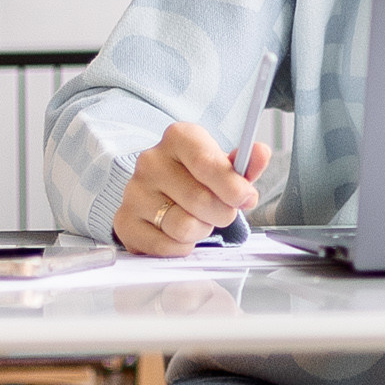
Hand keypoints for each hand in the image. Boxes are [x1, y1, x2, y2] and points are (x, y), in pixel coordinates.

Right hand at [113, 124, 265, 256]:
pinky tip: (181, 235)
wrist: (164, 190)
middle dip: (222, 213)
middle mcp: (151, 161)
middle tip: (221, 212)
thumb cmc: (200, 177)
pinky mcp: (124, 221)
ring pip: (183, 226)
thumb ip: (246, 164)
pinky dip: (181, 247)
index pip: (207, 163)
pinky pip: (165, 246)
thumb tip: (260, 154)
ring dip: (201, 231)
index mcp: (178, 138)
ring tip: (199, 220)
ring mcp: (134, 191)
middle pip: (200, 200)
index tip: (247, 198)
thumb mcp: (226, 166)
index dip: (232, 187)